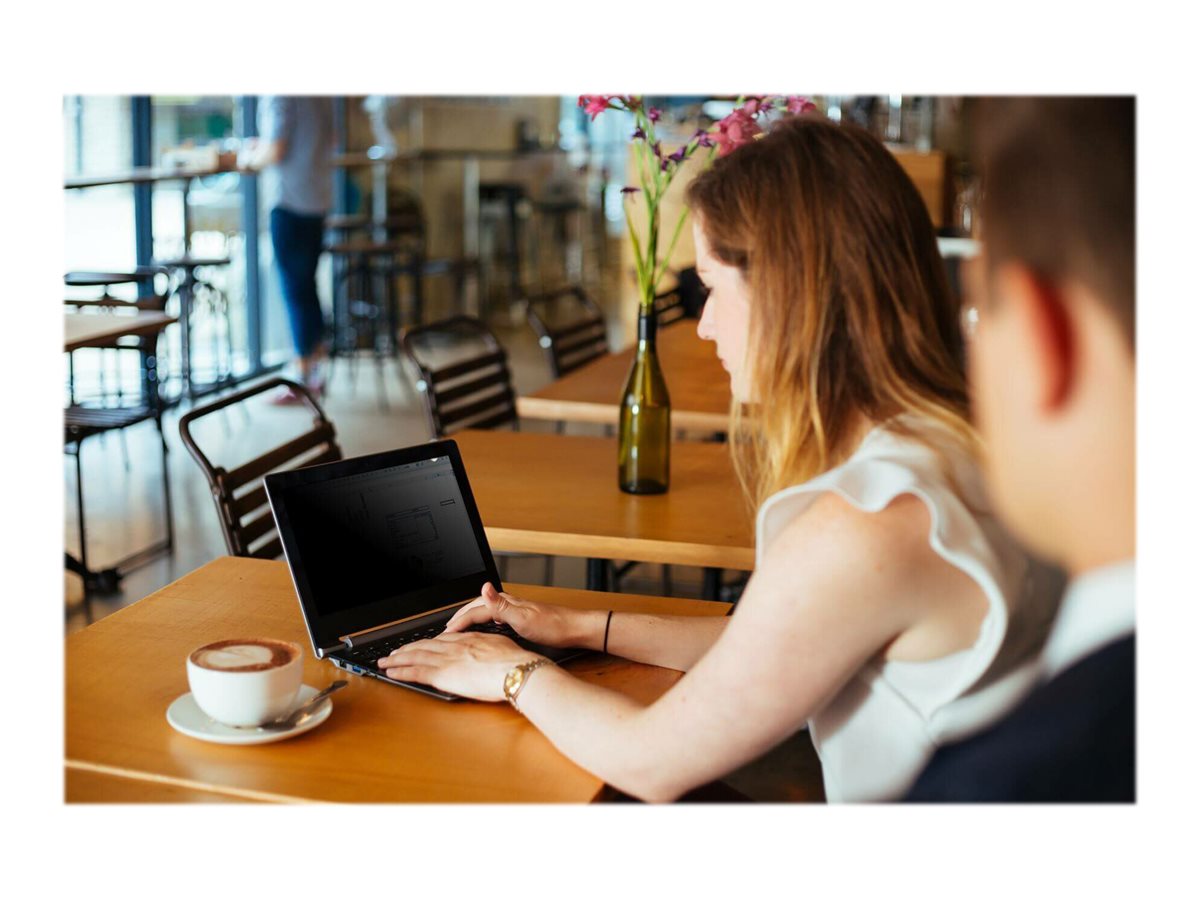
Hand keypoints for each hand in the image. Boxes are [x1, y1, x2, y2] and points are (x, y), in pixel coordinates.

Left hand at [377, 632, 544, 701]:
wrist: (515, 670)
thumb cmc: (514, 662)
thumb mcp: (500, 645)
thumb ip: (487, 645)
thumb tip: (485, 648)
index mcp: (468, 639)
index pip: (441, 640)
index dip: (427, 643)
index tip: (419, 645)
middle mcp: (454, 646)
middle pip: (424, 646)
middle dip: (406, 649)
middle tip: (394, 653)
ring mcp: (446, 659)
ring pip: (415, 657)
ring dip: (397, 659)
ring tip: (385, 661)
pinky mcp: (442, 674)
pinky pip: (416, 672)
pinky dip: (401, 672)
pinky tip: (391, 673)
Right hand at [444, 582, 600, 649]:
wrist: (575, 629)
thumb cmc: (553, 626)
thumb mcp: (524, 618)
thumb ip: (501, 605)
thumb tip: (484, 586)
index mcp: (507, 602)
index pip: (475, 611)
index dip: (459, 622)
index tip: (445, 633)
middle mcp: (510, 603)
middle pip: (478, 607)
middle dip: (461, 616)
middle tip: (446, 628)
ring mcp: (515, 609)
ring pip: (486, 612)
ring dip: (471, 618)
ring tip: (460, 627)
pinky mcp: (521, 617)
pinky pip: (495, 618)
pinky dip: (484, 623)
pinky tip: (487, 629)